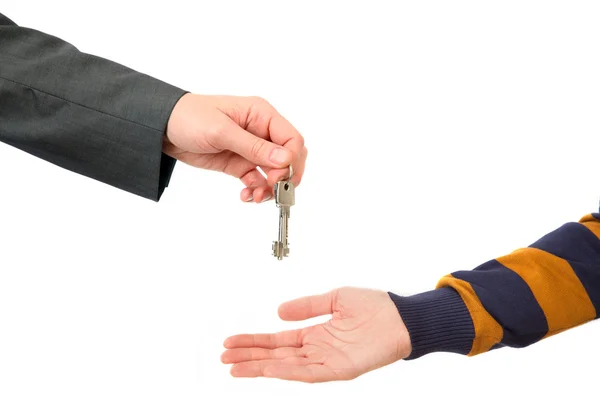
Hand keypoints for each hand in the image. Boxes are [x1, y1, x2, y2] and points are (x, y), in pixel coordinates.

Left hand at [164, 94, 306, 202]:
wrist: (162, 128)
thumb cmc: (189, 118)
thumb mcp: (221, 131)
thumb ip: (254, 146)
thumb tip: (284, 159)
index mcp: (261, 115)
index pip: (292, 138)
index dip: (291, 159)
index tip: (279, 175)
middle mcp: (261, 131)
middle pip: (288, 157)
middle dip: (284, 176)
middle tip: (272, 188)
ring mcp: (251, 149)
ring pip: (274, 172)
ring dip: (270, 187)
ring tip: (257, 197)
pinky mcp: (239, 163)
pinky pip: (257, 180)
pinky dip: (256, 190)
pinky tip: (246, 195)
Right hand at [221, 287, 411, 382]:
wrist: (401, 318)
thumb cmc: (375, 307)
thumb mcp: (334, 298)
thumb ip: (307, 306)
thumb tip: (279, 311)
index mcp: (315, 334)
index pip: (277, 341)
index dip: (254, 341)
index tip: (231, 342)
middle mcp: (317, 350)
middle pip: (275, 356)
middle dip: (249, 357)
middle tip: (224, 358)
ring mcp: (326, 362)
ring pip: (286, 367)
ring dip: (260, 367)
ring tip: (235, 368)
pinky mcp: (338, 369)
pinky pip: (308, 373)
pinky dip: (286, 372)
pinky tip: (267, 369)